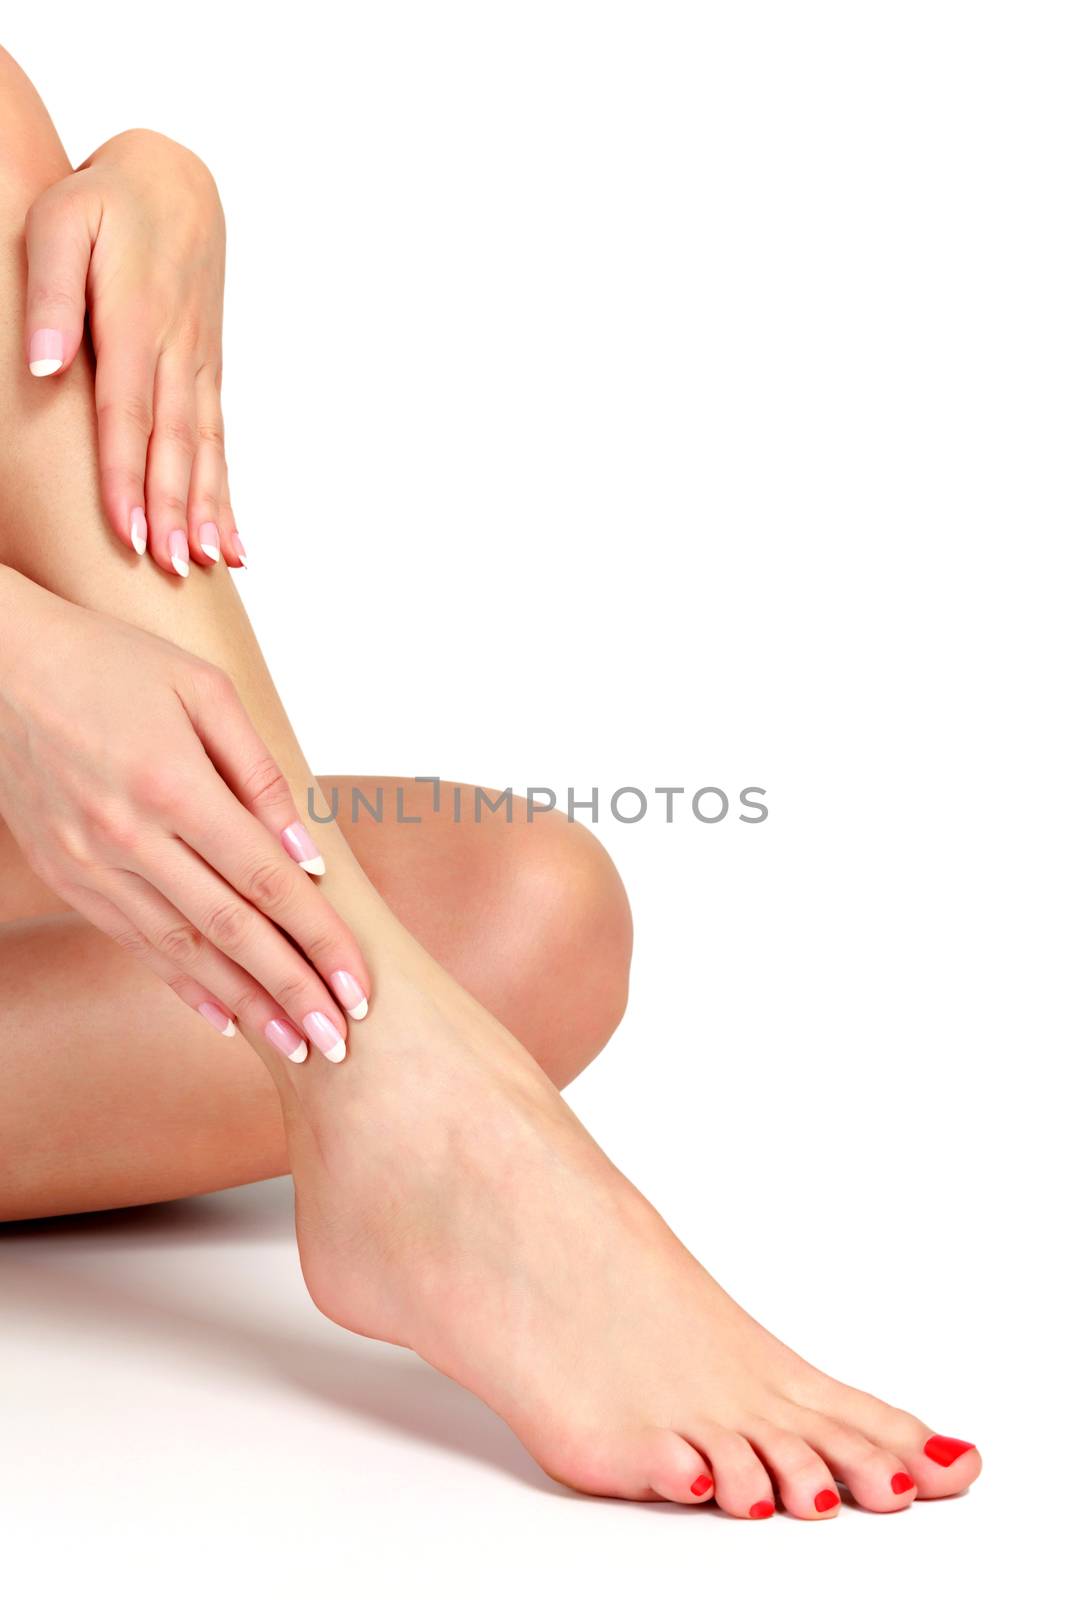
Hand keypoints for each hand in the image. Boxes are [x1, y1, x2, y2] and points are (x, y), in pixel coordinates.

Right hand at [0, 567, 369, 1063]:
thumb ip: (261, 776)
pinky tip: (224, 1018)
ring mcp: (91, 863)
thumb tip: (307, 857)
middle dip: (289, 989)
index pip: (265, 879)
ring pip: (181, 950)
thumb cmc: (117, 663)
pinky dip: (182, 984)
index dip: (317, 938)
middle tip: (338, 1042)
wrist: (1, 664)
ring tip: (295, 1043)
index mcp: (173, 783)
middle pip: (228, 928)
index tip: (357, 986)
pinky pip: (134, 942)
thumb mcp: (203, 690)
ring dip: (243, 1003)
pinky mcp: (67, 876)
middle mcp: (129, 836)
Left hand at [22, 129, 244, 575]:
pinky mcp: (209, 375)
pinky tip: (233, 543)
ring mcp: (198, 366)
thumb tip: (46, 366)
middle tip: (171, 569)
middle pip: (174, 444)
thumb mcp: (59, 224)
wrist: (175, 180)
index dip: (125, 475)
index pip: (127, 412)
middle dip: (171, 510)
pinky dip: (225, 495)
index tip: (125, 530)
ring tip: (206, 564)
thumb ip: (51, 294)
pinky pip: (221, 443)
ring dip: (205, 511)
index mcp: (135, 320)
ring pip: (205, 450)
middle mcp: (175, 351)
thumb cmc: (105, 201)